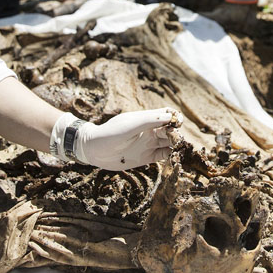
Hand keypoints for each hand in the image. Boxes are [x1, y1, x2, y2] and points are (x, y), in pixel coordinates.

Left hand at [52, 109, 183, 170]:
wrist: (94, 150)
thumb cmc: (110, 134)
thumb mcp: (129, 125)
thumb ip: (148, 121)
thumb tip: (169, 117)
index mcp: (147, 119)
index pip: (167, 113)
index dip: (175, 117)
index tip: (177, 123)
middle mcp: (150, 131)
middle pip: (171, 129)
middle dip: (177, 133)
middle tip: (177, 140)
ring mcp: (149, 144)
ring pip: (169, 142)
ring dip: (177, 145)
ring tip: (178, 149)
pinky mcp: (146, 157)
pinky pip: (163, 155)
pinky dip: (171, 156)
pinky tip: (174, 158)